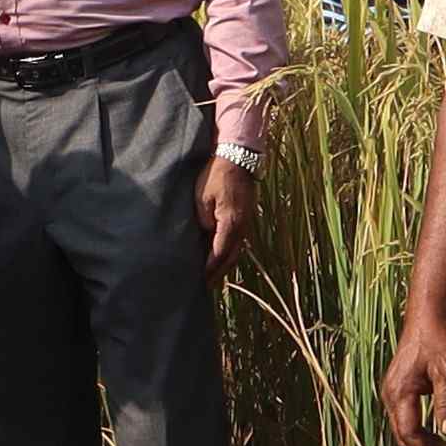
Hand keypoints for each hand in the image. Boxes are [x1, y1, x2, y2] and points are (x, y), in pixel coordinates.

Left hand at [196, 156, 260, 275]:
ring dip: (224, 264)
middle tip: (205, 286)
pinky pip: (236, 241)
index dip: (209, 269)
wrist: (237, 158)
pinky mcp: (244, 217)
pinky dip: (227, 252)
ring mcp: (246, 223)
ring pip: (235, 251)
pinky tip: (219, 256)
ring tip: (212, 277)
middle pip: (230, 257)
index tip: (199, 281)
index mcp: (231, 223)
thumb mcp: (202, 198)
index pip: (219, 254)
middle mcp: (242, 227)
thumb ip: (203, 220)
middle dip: (218, 273)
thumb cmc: (216, 175)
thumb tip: (204, 236)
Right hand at [381, 307, 445, 445]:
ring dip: (425, 442)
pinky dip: (421, 430)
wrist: (425, 322)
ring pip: (404, 430)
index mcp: (400, 393)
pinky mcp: (397, 392)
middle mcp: (390, 396)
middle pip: (404, 436)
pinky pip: (405, 420)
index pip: (409, 434)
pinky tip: (439, 432)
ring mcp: (392, 394)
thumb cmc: (438, 344)